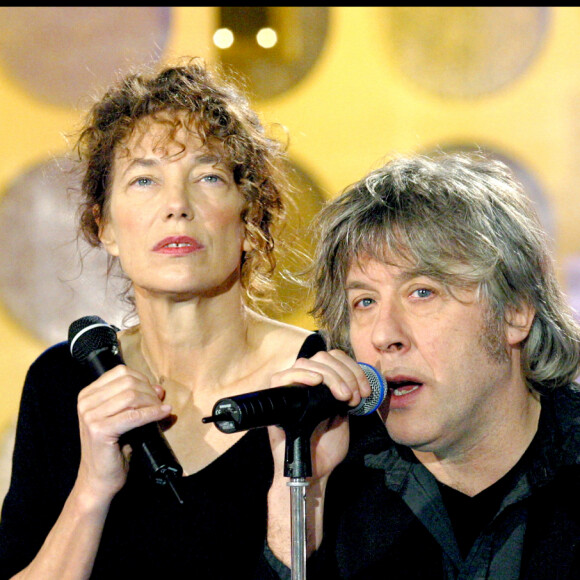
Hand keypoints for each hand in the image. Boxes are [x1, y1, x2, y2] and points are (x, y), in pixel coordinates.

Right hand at [75, 365, 171, 502]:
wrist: (99, 479)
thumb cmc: (113, 448)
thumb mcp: (124, 418)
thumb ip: (138, 400)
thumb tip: (159, 388)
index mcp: (88, 394)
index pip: (121, 372)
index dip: (142, 379)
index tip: (154, 393)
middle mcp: (86, 402)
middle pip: (128, 382)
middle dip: (149, 391)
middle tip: (159, 404)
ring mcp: (90, 416)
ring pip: (132, 396)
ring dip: (152, 402)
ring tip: (161, 411)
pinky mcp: (99, 430)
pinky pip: (134, 415)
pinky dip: (152, 413)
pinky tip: (163, 414)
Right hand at [267, 349, 370, 481]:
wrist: (314, 472)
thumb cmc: (327, 447)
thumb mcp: (343, 415)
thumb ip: (344, 394)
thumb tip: (353, 377)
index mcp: (320, 385)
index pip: (332, 358)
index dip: (351, 368)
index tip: (364, 390)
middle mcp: (303, 383)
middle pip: (322, 357)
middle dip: (344, 373)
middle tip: (355, 396)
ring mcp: (288, 390)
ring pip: (306, 363)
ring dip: (331, 375)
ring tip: (343, 396)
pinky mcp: (275, 401)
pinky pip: (282, 377)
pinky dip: (302, 375)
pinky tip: (317, 382)